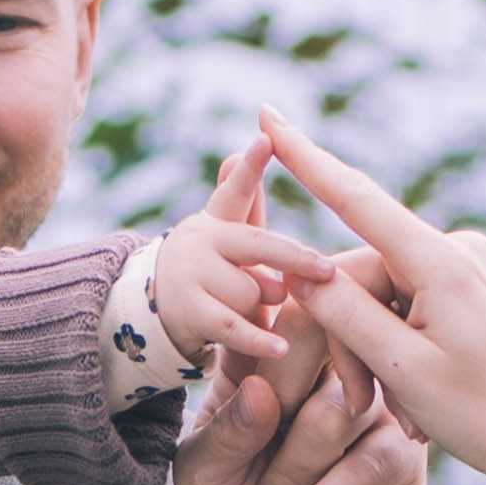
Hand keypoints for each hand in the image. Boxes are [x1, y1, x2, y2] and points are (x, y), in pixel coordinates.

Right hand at [148, 136, 324, 366]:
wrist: (160, 314)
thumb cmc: (212, 270)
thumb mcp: (227, 236)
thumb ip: (243, 199)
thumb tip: (242, 149)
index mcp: (217, 218)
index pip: (236, 189)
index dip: (250, 167)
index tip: (265, 138)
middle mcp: (199, 238)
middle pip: (258, 246)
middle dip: (293, 259)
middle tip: (325, 271)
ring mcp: (190, 273)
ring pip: (251, 291)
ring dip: (262, 306)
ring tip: (253, 310)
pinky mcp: (187, 310)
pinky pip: (234, 326)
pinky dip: (259, 338)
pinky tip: (280, 346)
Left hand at [174, 309, 426, 484]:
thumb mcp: (203, 479)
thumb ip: (225, 433)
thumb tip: (261, 392)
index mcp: (266, 355)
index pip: (270, 309)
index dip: (256, 329)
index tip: (237, 371)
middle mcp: (324, 368)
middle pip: (321, 335)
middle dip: (280, 394)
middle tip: (252, 452)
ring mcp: (370, 406)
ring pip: (343, 406)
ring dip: (293, 467)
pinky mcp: (402, 453)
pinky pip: (371, 464)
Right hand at [258, 109, 485, 484]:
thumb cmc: (484, 417)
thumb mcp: (402, 370)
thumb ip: (344, 314)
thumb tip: (302, 270)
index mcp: (442, 263)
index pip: (357, 198)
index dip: (306, 159)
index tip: (268, 115)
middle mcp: (459, 250)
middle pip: (362, 276)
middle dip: (351, 340)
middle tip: (363, 405)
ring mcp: (470, 267)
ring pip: (382, 298)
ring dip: (377, 357)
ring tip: (402, 414)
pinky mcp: (474, 289)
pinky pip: (412, 307)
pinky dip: (403, 354)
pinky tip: (420, 402)